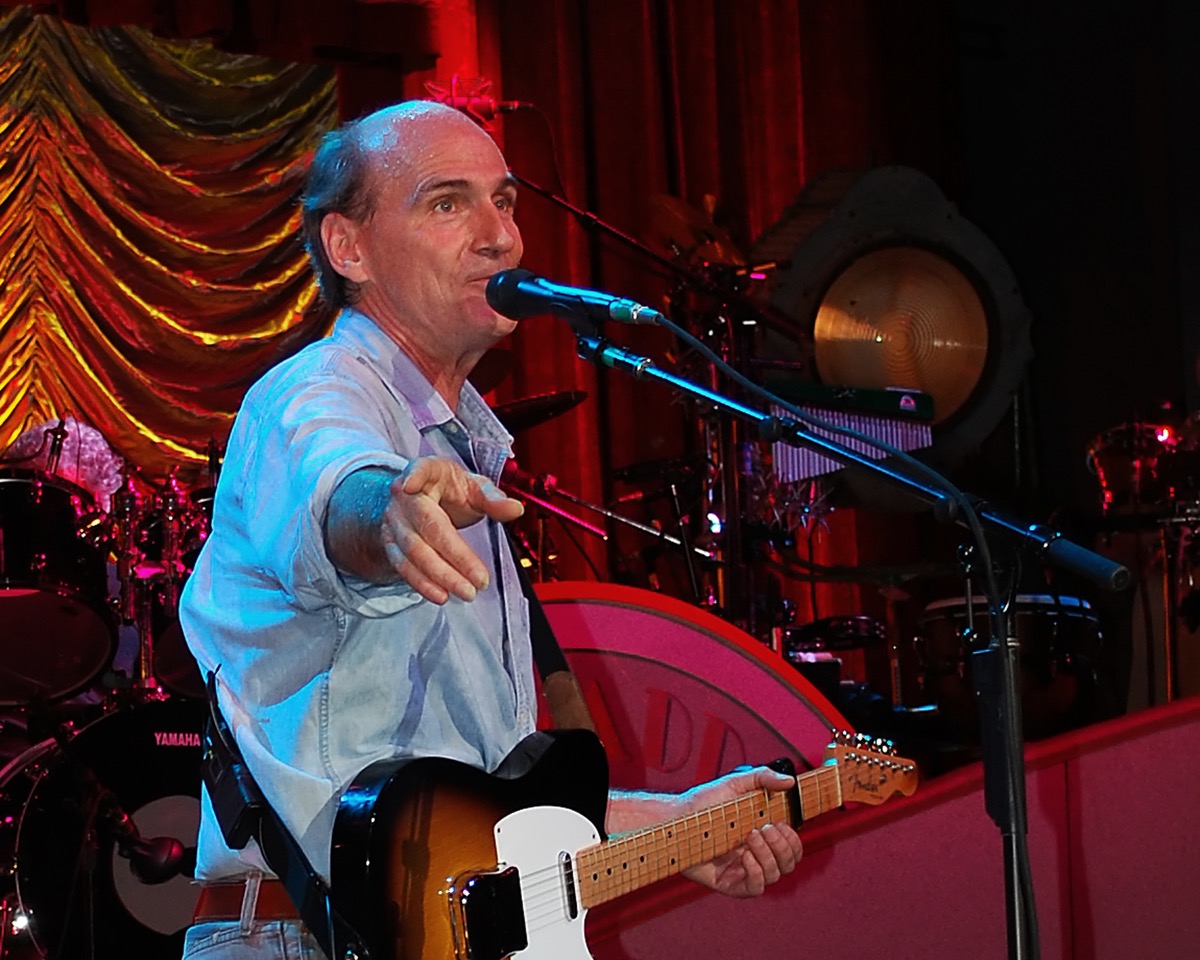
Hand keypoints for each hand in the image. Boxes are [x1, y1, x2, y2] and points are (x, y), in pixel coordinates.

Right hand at [382, 456, 522, 603]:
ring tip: (467, 592)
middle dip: (454, 556)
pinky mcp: (390, 543)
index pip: (420, 469)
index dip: (414, 476)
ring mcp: (394, 520)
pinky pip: (403, 566)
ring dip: (440, 576)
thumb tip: (515, 509)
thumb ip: (493, 498)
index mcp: (428, 472)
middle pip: (427, 526)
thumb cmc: (450, 490)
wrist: (421, 501)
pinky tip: (441, 595)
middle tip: (480, 580)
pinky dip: (422, 583)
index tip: (410, 485)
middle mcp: (403, 496)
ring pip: (413, 551)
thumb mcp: (474, 486)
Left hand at [680, 767, 802, 897]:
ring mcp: (743, 869)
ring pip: (774, 875)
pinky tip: (745, 855)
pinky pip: (755, 888)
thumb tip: (789, 781)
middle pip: (788, 863)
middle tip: (765, 828)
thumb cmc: (702, 802)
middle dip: (783, 846)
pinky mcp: (729, 883)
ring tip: (751, 835)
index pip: (791, 847)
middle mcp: (755, 854)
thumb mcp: (734, 783)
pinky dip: (756, 872)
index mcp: (762, 835)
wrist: (676, 818)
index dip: (793, 839)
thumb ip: (763, 777)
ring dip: (769, 855)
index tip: (781, 823)